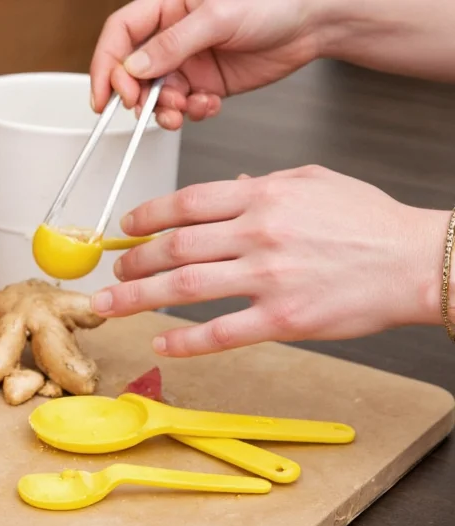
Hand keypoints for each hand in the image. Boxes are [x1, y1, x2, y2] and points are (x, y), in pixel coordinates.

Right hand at [90, 0, 323, 128]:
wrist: (312, 23)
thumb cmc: (272, 2)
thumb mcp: (217, 17)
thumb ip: (172, 44)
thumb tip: (133, 68)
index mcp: (165, 7)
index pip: (120, 35)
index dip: (106, 64)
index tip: (105, 95)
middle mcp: (171, 36)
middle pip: (133, 72)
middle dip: (138, 95)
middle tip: (149, 108)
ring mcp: (187, 62)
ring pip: (157, 96)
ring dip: (166, 110)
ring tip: (187, 108)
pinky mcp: (204, 84)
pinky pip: (183, 106)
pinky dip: (191, 113)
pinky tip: (209, 105)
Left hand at [90, 165, 448, 356]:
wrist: (417, 262)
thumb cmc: (369, 222)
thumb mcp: (313, 182)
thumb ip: (262, 183)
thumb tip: (229, 184)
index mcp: (263, 195)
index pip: (186, 202)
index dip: (147, 217)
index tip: (126, 229)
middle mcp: (259, 233)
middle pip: (175, 246)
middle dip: (134, 261)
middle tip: (113, 272)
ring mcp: (268, 277)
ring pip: (184, 287)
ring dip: (138, 297)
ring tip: (110, 305)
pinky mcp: (283, 319)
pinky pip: (219, 332)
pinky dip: (184, 339)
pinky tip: (160, 340)